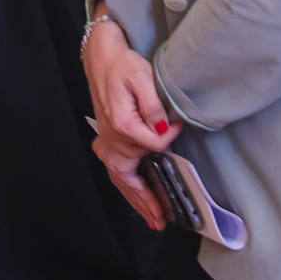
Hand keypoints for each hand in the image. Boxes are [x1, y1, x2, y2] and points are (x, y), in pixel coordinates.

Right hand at [84, 11, 182, 229]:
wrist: (102, 58)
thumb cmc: (123, 65)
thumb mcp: (143, 78)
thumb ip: (154, 107)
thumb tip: (165, 129)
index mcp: (123, 126)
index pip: (155, 146)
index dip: (171, 137)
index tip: (179, 125)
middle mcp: (112, 139)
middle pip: (132, 178)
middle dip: (148, 201)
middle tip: (163, 221)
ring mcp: (106, 142)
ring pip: (121, 179)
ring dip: (136, 200)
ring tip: (152, 219)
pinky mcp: (106, 140)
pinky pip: (115, 171)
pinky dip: (125, 188)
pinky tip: (133, 197)